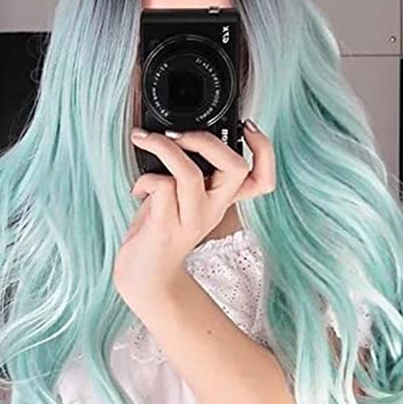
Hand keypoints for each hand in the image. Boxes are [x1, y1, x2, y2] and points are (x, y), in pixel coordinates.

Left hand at [113, 120, 275, 307]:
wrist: (145, 277)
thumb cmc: (159, 230)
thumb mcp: (181, 199)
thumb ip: (186, 173)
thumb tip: (173, 135)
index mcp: (221, 201)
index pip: (261, 179)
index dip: (264, 150)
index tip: (247, 126)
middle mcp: (212, 210)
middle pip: (235, 168)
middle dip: (205, 139)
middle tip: (177, 135)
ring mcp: (191, 219)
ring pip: (189, 173)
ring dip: (165, 149)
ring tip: (146, 141)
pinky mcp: (166, 227)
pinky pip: (161, 187)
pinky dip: (145, 179)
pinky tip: (138, 190)